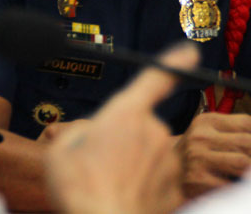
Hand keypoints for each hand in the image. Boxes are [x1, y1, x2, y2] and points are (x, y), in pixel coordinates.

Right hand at [45, 45, 197, 213]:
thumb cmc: (79, 190)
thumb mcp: (61, 149)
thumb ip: (83, 131)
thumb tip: (96, 135)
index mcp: (126, 114)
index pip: (155, 78)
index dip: (173, 62)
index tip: (189, 52)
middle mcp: (154, 132)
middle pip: (139, 126)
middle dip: (121, 141)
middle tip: (97, 165)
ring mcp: (168, 161)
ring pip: (149, 155)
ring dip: (131, 165)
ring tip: (107, 186)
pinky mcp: (175, 188)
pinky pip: (157, 180)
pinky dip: (142, 188)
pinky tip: (122, 198)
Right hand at [178, 112, 250, 197]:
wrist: (163, 179)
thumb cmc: (195, 159)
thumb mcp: (215, 139)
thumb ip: (244, 134)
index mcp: (207, 121)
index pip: (248, 122)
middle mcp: (201, 135)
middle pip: (248, 141)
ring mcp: (197, 157)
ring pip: (244, 162)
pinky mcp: (197, 179)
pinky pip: (232, 183)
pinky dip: (247, 188)